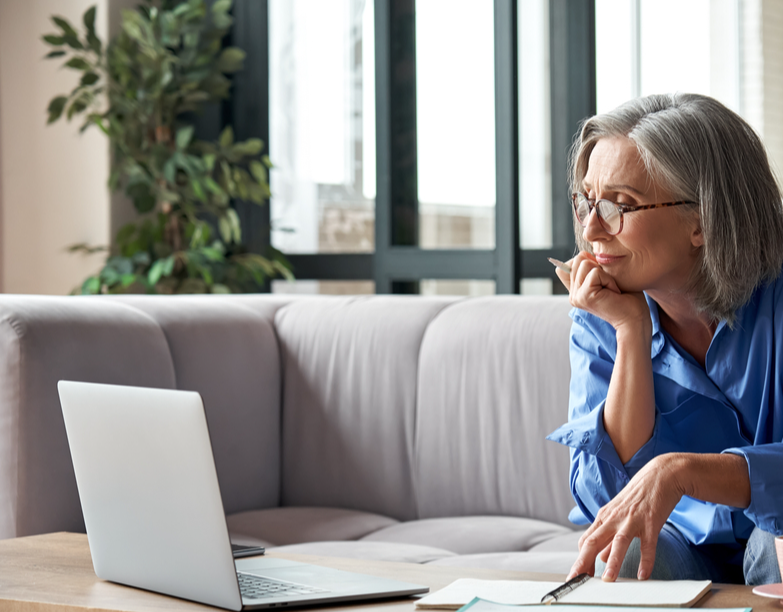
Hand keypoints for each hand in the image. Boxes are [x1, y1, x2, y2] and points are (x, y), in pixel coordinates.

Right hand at [554, 252, 648, 332]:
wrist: (635, 320)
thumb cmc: (626, 298)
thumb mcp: (606, 278)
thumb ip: (591, 268)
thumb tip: (584, 254)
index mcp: (575, 291)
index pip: (568, 264)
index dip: (587, 263)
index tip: (602, 280)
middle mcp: (573, 294)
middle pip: (578, 259)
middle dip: (598, 266)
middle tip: (609, 285)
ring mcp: (576, 296)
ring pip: (585, 263)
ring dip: (604, 273)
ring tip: (611, 289)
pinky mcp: (584, 296)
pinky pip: (595, 272)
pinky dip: (609, 279)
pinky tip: (614, 293)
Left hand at [567, 455, 685, 581]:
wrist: (660, 475)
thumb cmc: (638, 496)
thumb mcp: (618, 514)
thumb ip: (608, 536)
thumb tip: (600, 557)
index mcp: (604, 517)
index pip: (586, 541)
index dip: (580, 559)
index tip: (576, 576)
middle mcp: (614, 518)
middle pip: (593, 541)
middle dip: (583, 562)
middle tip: (576, 580)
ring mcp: (632, 520)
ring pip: (618, 543)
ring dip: (612, 562)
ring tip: (608, 580)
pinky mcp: (650, 522)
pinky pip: (647, 545)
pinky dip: (646, 561)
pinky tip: (643, 575)